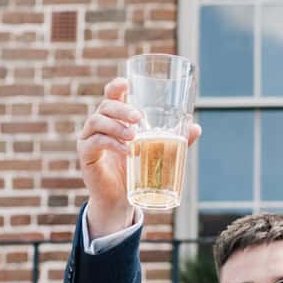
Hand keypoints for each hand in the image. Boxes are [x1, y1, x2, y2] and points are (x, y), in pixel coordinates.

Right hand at [76, 78, 201, 235]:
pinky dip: (110, 143)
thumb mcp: (155, 153)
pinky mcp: (85, 154)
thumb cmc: (136, 170)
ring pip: (96, 121)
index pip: (112, 96)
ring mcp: (89, 138)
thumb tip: (196, 128)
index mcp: (115, 119)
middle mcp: (100, 125)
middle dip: (122, 109)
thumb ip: (174, 140)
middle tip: (139, 117)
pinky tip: (125, 150)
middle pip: (105, 106)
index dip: (116, 87)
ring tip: (134, 136)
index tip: (126, 83)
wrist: (120, 199)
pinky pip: (94, 142)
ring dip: (116, 126)